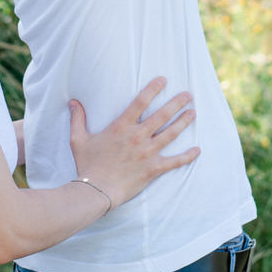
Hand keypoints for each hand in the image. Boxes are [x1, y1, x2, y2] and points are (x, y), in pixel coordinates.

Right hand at [68, 77, 198, 209]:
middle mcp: (137, 136)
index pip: (141, 101)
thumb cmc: (87, 165)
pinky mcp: (153, 169)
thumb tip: (73, 101)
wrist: (96, 191)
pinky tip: (197, 150)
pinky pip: (174, 161)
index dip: (153, 88)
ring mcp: (147, 152)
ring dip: (184, 122)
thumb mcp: (78, 139)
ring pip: (171, 134)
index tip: (164, 80)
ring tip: (193, 112)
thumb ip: (77, 119)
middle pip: (162, 115)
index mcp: (121, 126)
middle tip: (188, 94)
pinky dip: (187, 156)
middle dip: (177, 103)